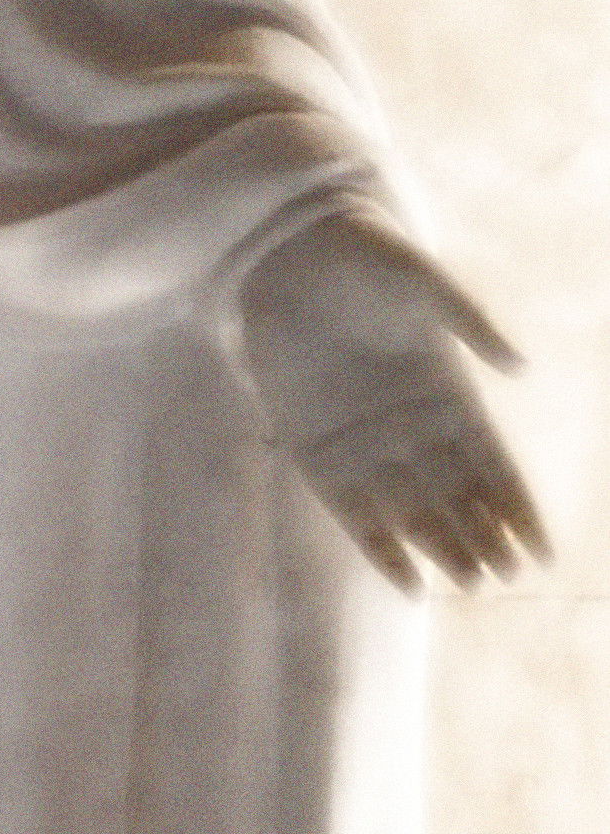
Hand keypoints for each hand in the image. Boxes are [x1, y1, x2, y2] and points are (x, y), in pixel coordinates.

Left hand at [237, 205, 550, 594]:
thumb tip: (522, 368)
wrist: (291, 250)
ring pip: (412, 511)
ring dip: (442, 547)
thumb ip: (474, 325)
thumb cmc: (367, 258)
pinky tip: (408, 583)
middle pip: (457, 497)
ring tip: (471, 581)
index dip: (516, 507)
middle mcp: (410, 427)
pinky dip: (379, 546)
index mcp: (448, 393)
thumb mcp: (428, 286)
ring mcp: (363, 441)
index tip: (541, 551)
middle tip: (504, 573)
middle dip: (483, 536)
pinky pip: (351, 511)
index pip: (493, 465)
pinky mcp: (313, 448)